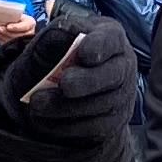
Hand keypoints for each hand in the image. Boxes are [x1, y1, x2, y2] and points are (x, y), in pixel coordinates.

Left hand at [0, 7, 133, 138]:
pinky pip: (93, 128)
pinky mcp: (113, 122)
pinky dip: (66, 125)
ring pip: (100, 106)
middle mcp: (123, 67)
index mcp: (112, 38)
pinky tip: (42, 119)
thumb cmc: (67, 51)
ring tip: (37, 104)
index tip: (83, 53)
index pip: (111, 40)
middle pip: (112, 75)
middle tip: (64, 84)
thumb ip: (58, 33)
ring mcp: (122, 97)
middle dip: (87, 81)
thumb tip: (61, 32)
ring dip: (67, 107)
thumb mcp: (61, 35)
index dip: (99, 46)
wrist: (73, 81)